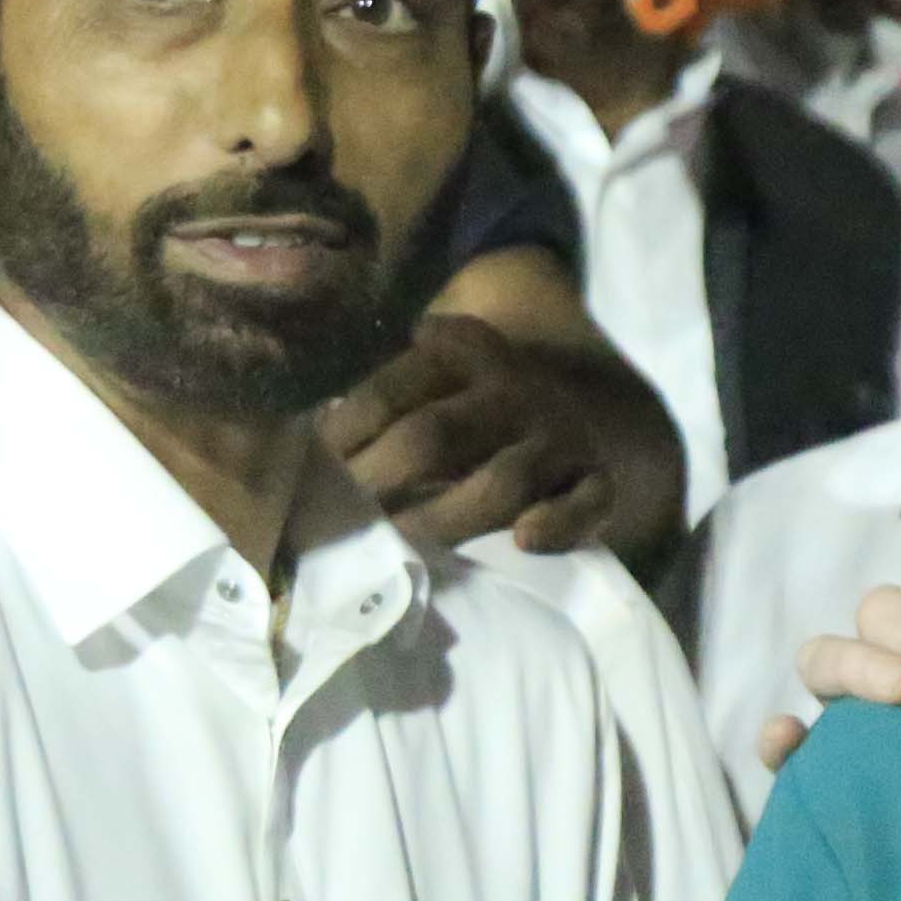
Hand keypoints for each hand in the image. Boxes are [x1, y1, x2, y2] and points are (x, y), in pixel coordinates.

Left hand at [332, 313, 682, 562]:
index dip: (343, 439)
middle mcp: (512, 387)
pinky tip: (524, 541)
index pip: (388, 394)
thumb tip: (301, 452)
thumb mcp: (431, 379)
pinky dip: (560, 523)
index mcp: (460, 351)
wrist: (574, 407)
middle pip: (434, 437)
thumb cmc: (470, 408)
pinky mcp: (598, 478)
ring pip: (503, 479)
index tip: (306, 476)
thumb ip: (381, 402)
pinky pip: (588, 503)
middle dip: (380, 484)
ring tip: (401, 549)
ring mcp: (559, 434)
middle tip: (338, 527)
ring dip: (446, 519)